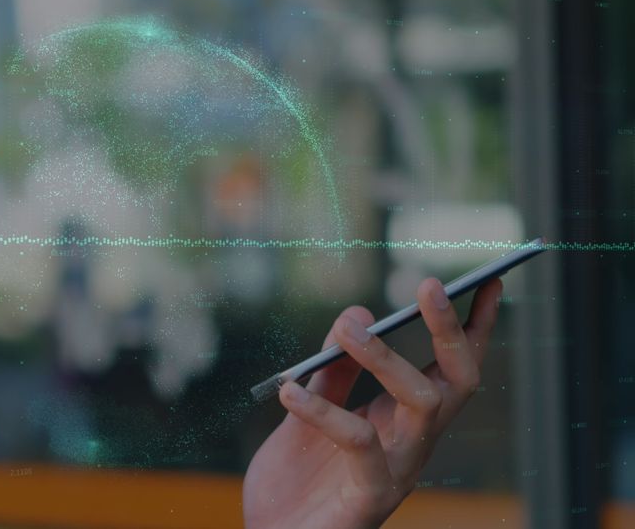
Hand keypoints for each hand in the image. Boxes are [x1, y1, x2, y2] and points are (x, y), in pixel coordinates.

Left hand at [242, 277, 503, 528]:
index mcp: (404, 419)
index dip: (473, 326)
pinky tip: (288, 391)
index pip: (450, 366)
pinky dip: (323, 410)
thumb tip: (356, 312)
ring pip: (422, 403)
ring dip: (386, 358)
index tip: (488, 279)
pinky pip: (358, 442)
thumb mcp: (310, 409)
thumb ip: (333, 367)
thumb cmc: (298, 481)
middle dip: (449, 329)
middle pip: (455, 380)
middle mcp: (413, 442)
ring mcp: (398, 470)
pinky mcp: (370, 496)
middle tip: (428, 284)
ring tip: (347, 328)